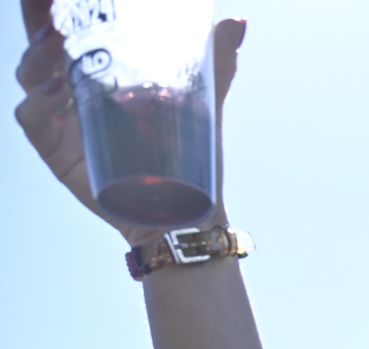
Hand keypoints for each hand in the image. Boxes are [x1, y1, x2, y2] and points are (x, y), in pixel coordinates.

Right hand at [14, 1, 245, 243]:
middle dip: (37, 19)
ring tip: (57, 42)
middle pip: (39, 45)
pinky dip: (38, 101)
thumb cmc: (190, 153)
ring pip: (30, 75)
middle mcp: (74, 90)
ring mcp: (62, 119)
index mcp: (101, 71)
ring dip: (37, 55)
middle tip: (51, 7)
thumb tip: (240, 21)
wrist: (187, 210)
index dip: (54, 7)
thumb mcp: (202, 101)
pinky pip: (33, 118)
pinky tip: (57, 90)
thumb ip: (215, 61)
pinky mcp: (56, 150)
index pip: (68, 29)